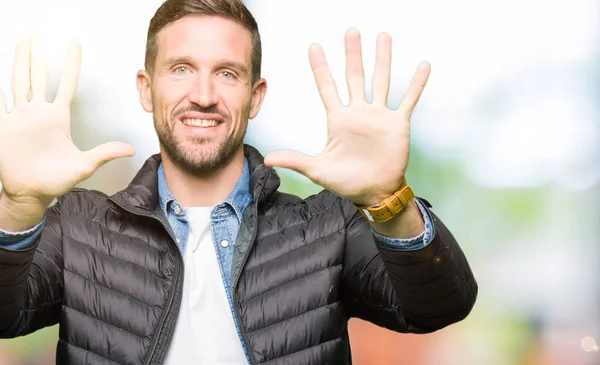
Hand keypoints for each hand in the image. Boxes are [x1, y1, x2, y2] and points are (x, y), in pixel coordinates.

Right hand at [0, 35, 133, 208]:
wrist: (31, 193)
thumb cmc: (56, 181)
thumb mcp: (84, 165)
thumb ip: (105, 154)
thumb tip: (130, 150)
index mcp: (58, 118)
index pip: (67, 84)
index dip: (71, 64)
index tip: (74, 44)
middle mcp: (39, 113)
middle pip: (39, 76)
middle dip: (38, 55)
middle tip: (38, 33)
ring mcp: (20, 118)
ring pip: (19, 82)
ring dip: (19, 62)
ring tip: (21, 42)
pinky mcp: (4, 127)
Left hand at [264, 28, 429, 206]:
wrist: (374, 193)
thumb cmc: (346, 182)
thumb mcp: (318, 171)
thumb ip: (296, 161)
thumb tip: (268, 160)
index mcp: (338, 120)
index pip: (327, 87)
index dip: (320, 68)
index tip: (314, 46)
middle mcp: (358, 113)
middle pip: (354, 76)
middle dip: (352, 54)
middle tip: (350, 31)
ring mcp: (379, 116)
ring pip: (381, 81)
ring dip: (383, 59)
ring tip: (383, 36)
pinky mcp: (397, 124)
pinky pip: (409, 100)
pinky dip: (416, 84)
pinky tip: (423, 66)